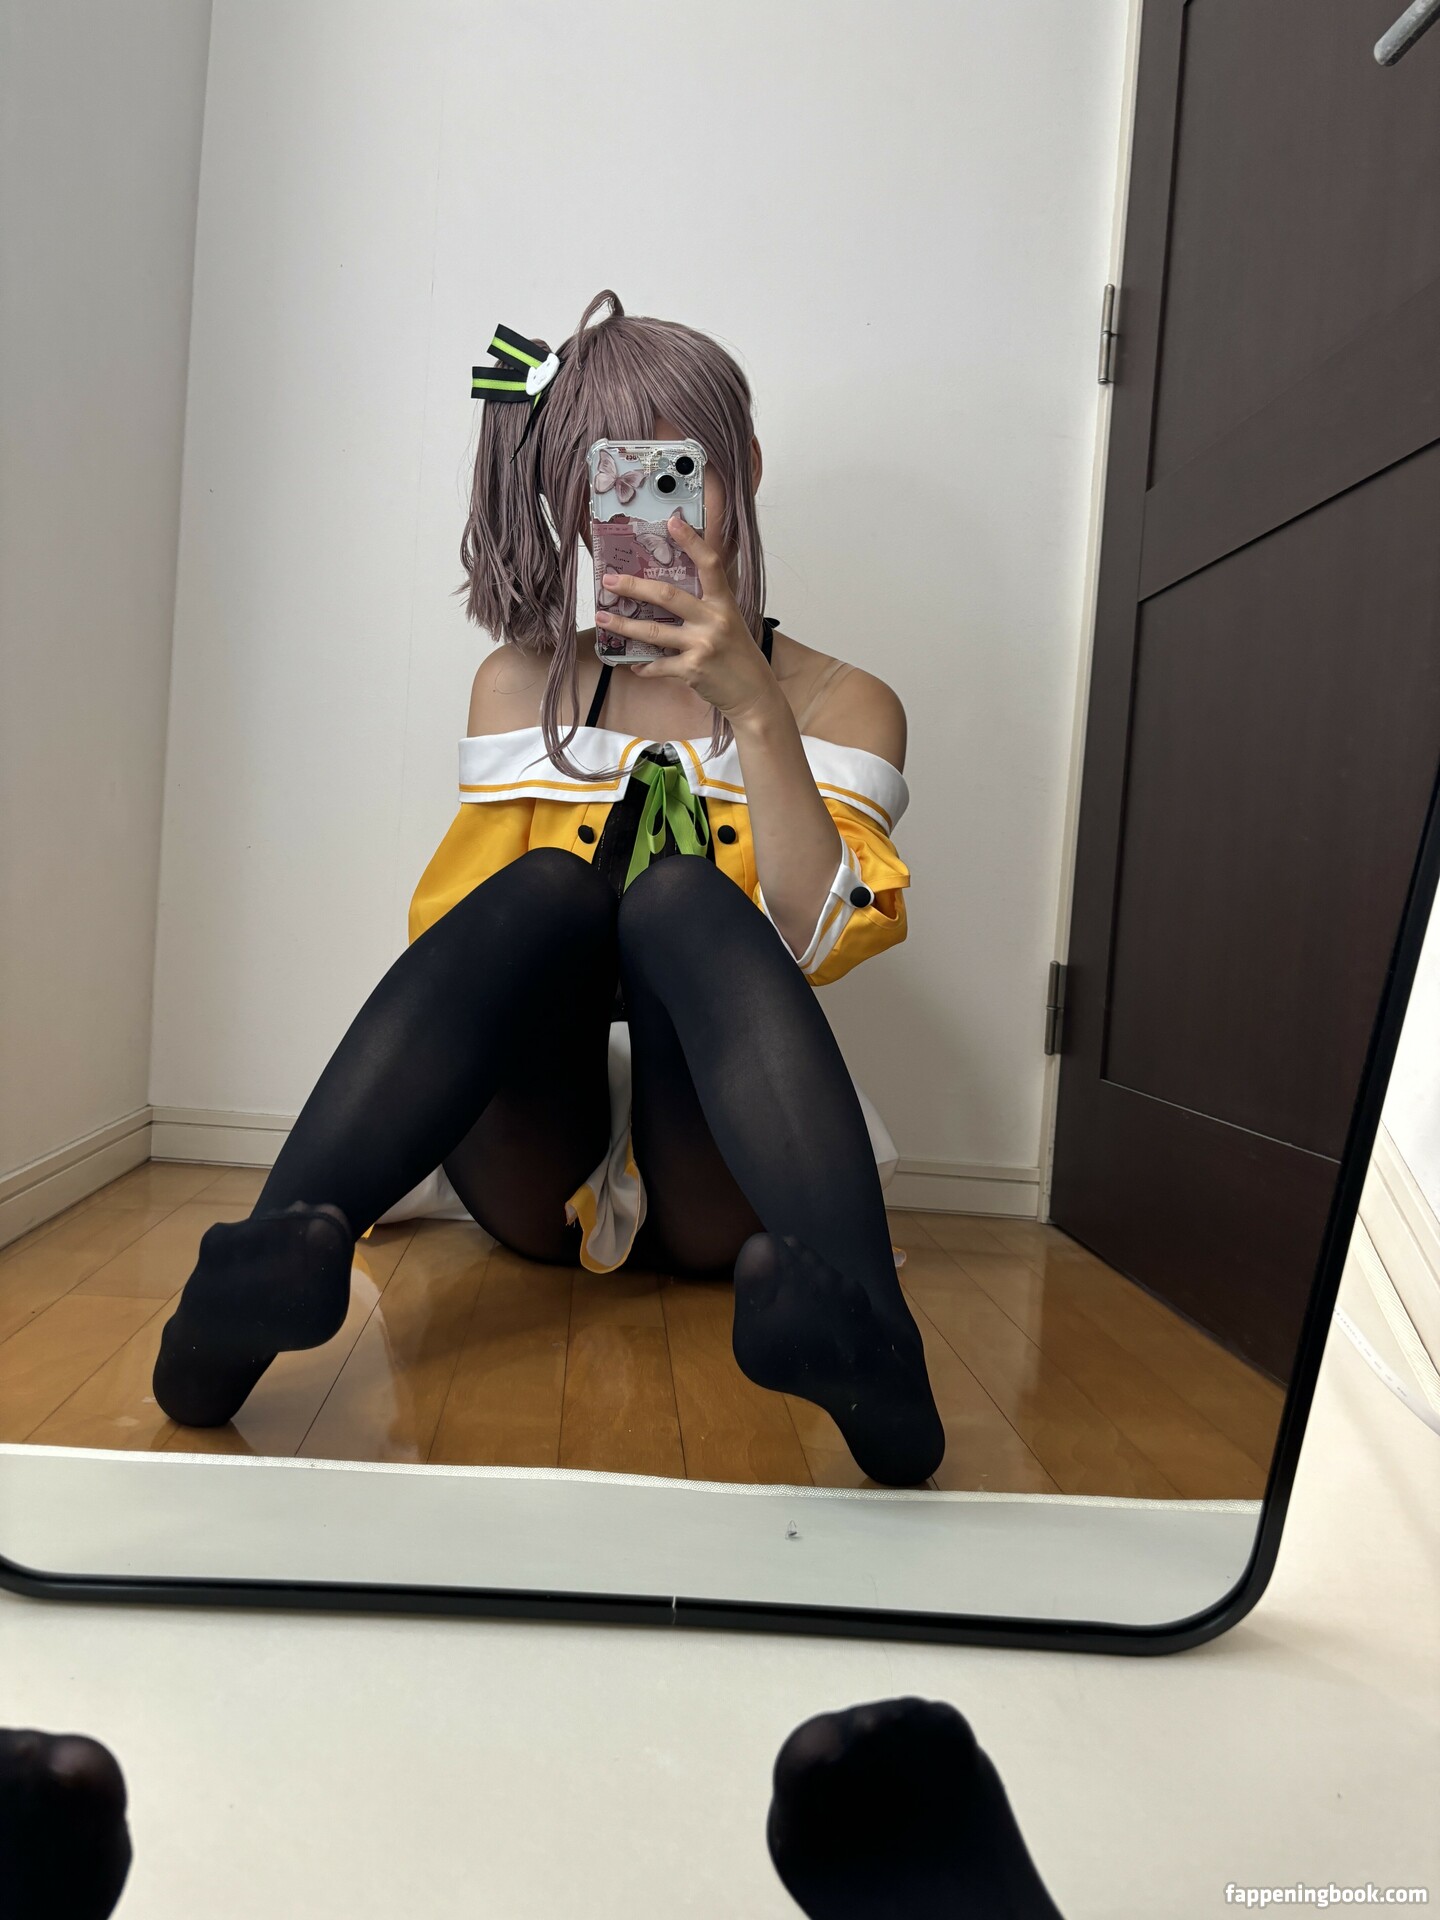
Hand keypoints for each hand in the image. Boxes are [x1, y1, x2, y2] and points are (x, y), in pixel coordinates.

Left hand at [594, 514, 778, 725]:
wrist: (753, 693)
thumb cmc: (738, 656)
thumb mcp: (729, 622)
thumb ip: (706, 605)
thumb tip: (668, 592)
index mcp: (724, 604)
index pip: (709, 565)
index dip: (691, 542)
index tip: (672, 522)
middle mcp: (714, 620)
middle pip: (668, 596)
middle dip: (634, 586)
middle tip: (610, 581)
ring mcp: (702, 646)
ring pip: (654, 632)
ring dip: (624, 626)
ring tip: (602, 618)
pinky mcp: (692, 670)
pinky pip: (658, 665)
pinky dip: (643, 666)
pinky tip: (632, 664)